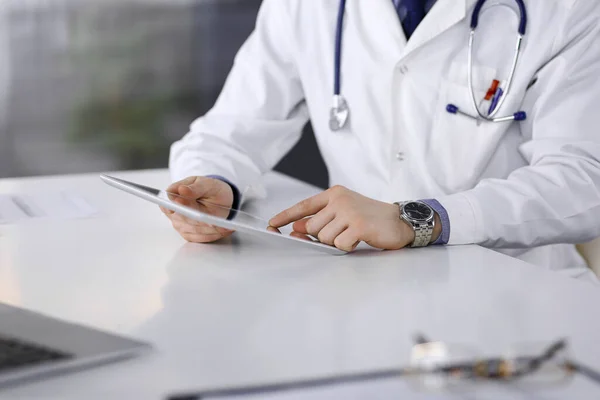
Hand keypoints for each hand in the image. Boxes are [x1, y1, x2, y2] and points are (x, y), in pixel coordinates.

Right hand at [161, 176, 234, 242]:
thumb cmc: (210, 189)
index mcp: (173, 196)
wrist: (221, 198)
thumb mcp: (205, 183)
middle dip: (199, 218)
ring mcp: (180, 225)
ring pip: (195, 229)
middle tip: (212, 220)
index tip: (188, 209)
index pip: (168, 204)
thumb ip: (194, 188)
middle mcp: (174, 213)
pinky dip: (214, 234)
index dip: (176, 207)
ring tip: (224, 224)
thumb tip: (181, 190)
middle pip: (184, 218)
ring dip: (210, 228)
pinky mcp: (190, 235)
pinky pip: (202, 237)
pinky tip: (224, 229)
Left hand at [269, 186, 422, 251]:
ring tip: (353, 234)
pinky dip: (348, 246)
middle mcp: (339, 200)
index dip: (286, 216)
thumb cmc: (370, 217)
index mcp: (334, 194)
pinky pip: (340, 244)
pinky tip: (359, 238)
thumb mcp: (344, 212)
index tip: (272, 223)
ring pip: (324, 238)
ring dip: (337, 242)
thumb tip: (296, 228)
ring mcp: (349, 212)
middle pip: (312, 228)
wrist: (399, 220)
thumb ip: (321, 219)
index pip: (303, 206)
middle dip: (323, 236)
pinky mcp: (358, 225)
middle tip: (343, 232)